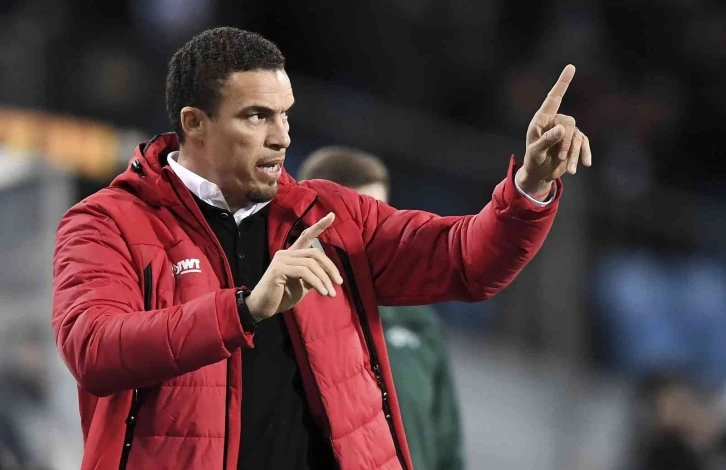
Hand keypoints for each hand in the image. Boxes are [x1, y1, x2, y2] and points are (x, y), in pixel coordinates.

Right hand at [245, 213, 343, 320]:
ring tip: (331, 293)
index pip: (306, 236)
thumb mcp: (303, 285)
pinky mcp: (279, 269)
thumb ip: (314, 276)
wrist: (262, 308)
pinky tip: (322, 292)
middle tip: (339, 283)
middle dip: (330, 268)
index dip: (320, 226)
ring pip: (311, 264)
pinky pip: (304, 272)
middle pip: (315, 253)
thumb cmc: (282, 297)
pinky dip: (317, 282)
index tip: (332, 215)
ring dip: (324, 279)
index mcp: (292, 254)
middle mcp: (285, 253)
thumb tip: (329, 274)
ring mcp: (281, 259)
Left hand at [516, 64, 592, 198]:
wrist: (540, 173)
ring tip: (569, 169)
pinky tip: (584, 165)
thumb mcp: (535, 152)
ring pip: (577, 136)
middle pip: (569, 123)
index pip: (554, 98)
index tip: (571, 67)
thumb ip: (546, 140)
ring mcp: (566, 132)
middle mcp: (555, 122)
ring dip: (573, 152)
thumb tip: (562, 129)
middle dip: (566, 142)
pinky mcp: (574, 142)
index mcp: (542, 119)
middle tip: (560, 157)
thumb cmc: (533, 160)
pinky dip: (583, 154)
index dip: (562, 83)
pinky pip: (583, 144)